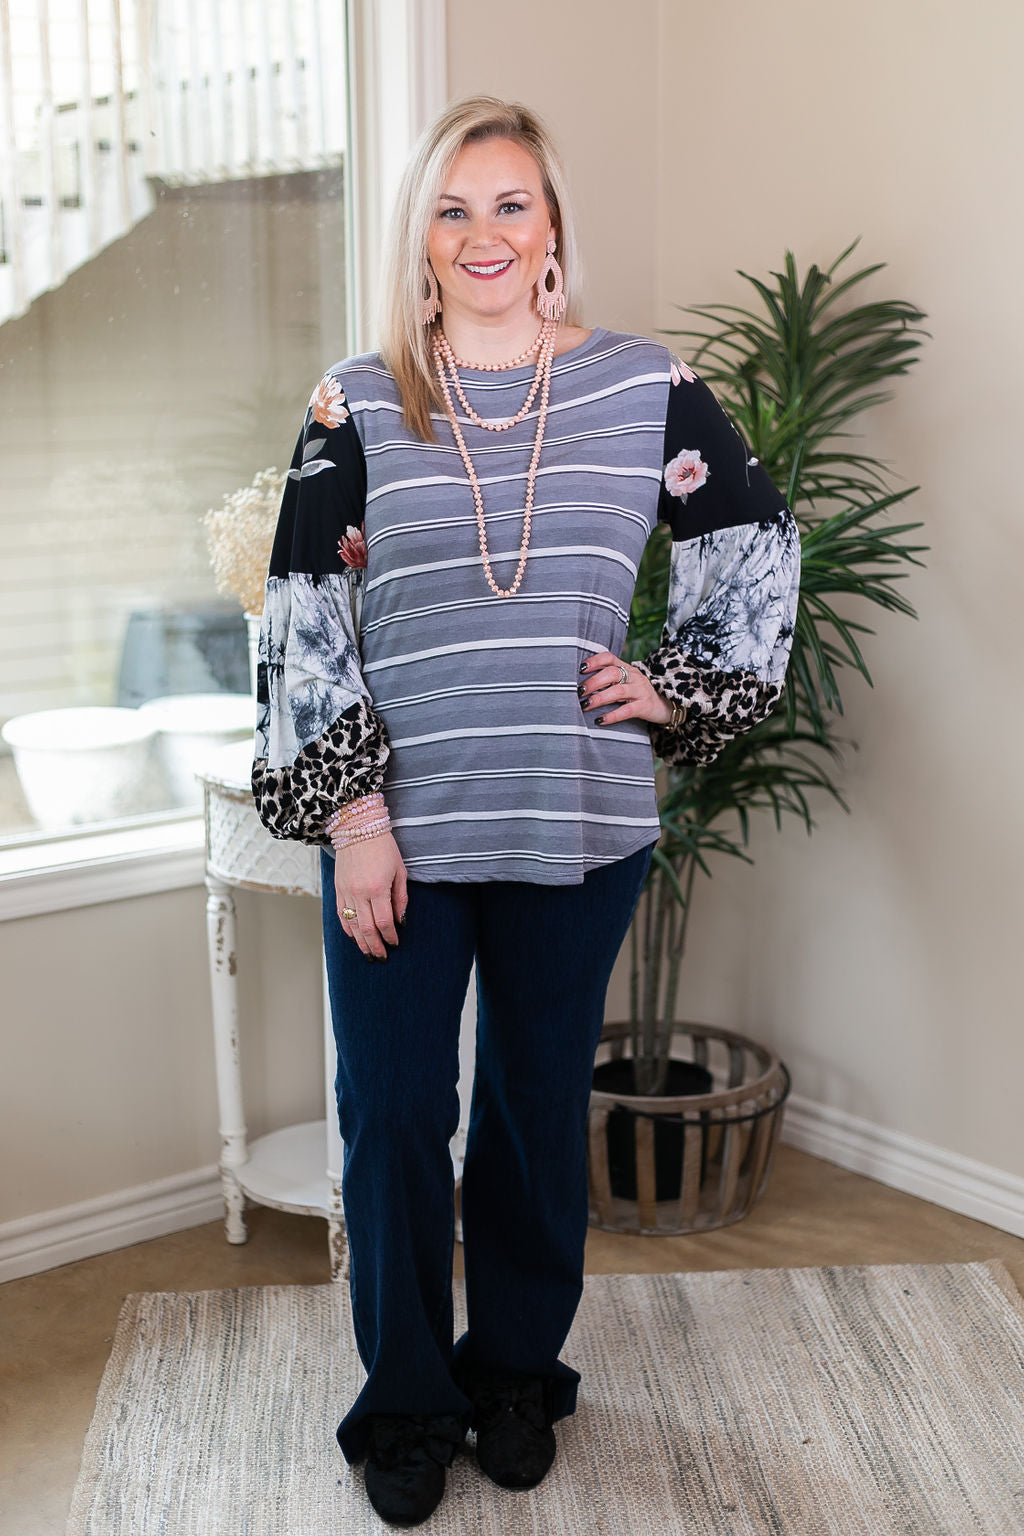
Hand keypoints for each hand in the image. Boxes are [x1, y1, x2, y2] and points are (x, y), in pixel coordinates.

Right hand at [334, 832, 407, 959]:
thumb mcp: (399, 870)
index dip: (390, 936)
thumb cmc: (383, 847)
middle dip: (375, 946)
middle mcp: (359, 893)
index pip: (384, 922)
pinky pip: (341, 914)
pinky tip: (354, 938)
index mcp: (378, 888)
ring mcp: (346, 892)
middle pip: (367, 929)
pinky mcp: (337, 889)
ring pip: (352, 925)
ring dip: (360, 943)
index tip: (395, 943)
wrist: (357, 828)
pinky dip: (348, 929)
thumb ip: (400, 897)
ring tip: (368, 954)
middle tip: (381, 958)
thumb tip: (401, 920)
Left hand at [578, 650, 672, 726]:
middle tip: (579, 692)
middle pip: (612, 673)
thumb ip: (608, 679)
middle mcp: (633, 676)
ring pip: (618, 691)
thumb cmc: (637, 693)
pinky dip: (612, 715)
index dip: (594, 661)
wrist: (666, 704)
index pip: (609, 658)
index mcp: (626, 668)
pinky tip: (600, 720)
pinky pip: (627, 710)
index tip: (580, 669)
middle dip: (593, 682)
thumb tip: (580, 685)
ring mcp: (640, 691)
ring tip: (585, 705)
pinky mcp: (645, 706)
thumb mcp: (625, 681)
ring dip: (599, 698)